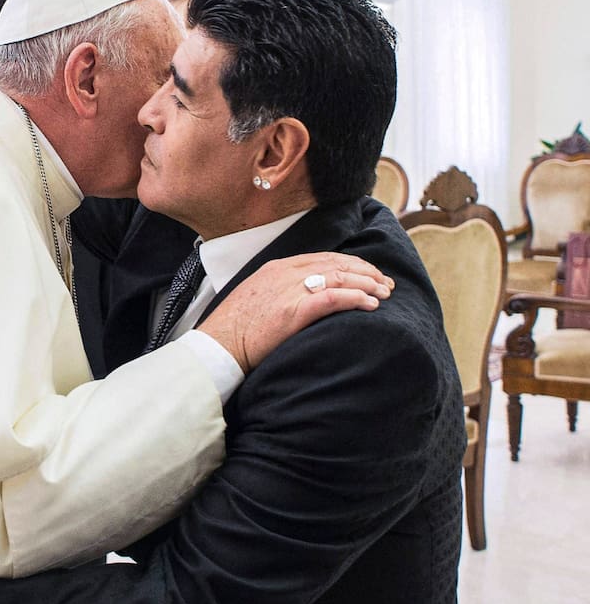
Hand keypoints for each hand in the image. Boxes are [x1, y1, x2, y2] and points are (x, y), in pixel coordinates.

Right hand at [197, 252, 393, 372]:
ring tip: (385, 293)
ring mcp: (289, 290)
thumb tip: (299, 298)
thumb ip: (278, 292)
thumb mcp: (256, 298)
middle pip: (337, 263)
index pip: (323, 258)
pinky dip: (357, 298)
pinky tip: (371, 304)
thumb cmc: (233, 329)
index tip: (368, 274)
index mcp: (276, 268)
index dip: (351, 264)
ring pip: (340, 277)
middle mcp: (285, 273)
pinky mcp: (293, 311)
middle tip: (386, 283)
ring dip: (368, 284)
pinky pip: (334, 297)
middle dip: (366, 271)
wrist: (217, 345)